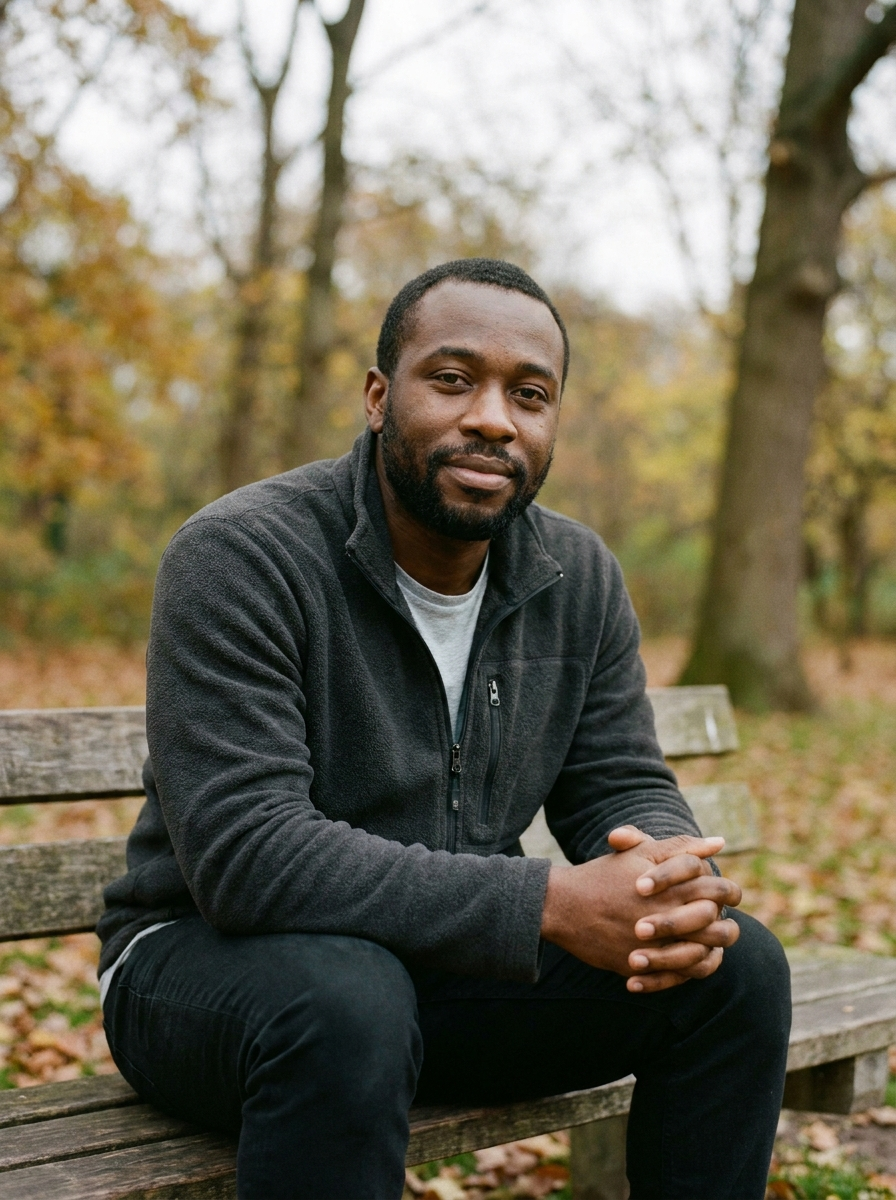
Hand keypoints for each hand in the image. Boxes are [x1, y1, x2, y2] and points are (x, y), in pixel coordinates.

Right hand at [540, 826, 741, 992]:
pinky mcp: (639, 965)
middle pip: (716, 926)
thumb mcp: (641, 853)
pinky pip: (676, 976)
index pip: (719, 890)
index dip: (729, 892)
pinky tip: (686, 960)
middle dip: (723, 924)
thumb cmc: (604, 875)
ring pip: (701, 955)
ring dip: (708, 948)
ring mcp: (653, 945)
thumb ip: (682, 848)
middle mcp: (666, 916)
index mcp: (672, 887)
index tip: (727, 895)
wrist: (563, 905)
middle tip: (720, 921)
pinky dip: (685, 971)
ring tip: (705, 942)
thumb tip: (719, 843)